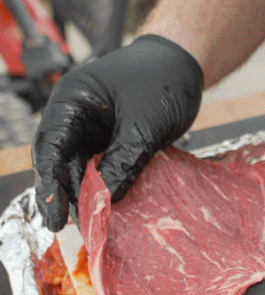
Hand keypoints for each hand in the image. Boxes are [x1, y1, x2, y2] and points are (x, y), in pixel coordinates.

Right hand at [32, 34, 202, 231]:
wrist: (186, 64)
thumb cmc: (162, 80)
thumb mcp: (143, 123)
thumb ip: (124, 159)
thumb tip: (105, 198)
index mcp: (71, 102)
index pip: (49, 148)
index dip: (49, 186)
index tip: (55, 218)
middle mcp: (76, 118)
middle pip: (62, 164)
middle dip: (68, 197)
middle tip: (80, 230)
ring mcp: (95, 131)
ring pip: (83, 171)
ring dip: (89, 197)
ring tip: (96, 227)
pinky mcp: (115, 142)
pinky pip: (106, 170)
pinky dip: (109, 189)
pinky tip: (114, 211)